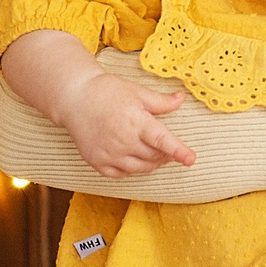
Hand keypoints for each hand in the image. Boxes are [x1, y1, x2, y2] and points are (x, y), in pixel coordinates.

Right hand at [56, 68, 194, 177]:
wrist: (74, 98)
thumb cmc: (107, 91)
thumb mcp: (136, 92)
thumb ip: (160, 101)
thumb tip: (181, 99)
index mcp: (135, 120)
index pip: (162, 140)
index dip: (178, 150)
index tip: (191, 160)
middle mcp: (122, 140)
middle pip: (154, 156)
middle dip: (166, 154)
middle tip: (169, 148)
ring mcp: (108, 153)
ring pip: (140, 168)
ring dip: (152, 163)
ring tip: (155, 152)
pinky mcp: (97, 162)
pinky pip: (121, 174)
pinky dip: (132, 169)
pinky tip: (134, 158)